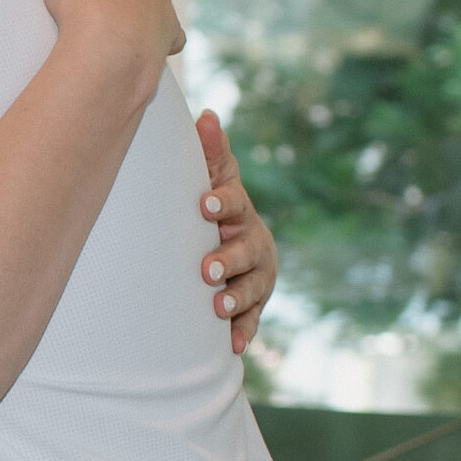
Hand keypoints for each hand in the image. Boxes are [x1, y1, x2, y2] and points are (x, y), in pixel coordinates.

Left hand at [195, 108, 276, 354]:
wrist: (234, 245)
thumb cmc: (215, 208)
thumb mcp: (214, 181)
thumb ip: (210, 153)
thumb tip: (205, 114)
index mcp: (239, 212)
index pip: (234, 204)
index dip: (221, 203)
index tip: (204, 204)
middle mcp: (253, 244)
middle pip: (246, 252)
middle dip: (228, 260)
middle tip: (207, 270)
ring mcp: (256, 277)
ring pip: (251, 289)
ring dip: (236, 299)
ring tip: (217, 308)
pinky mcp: (253, 306)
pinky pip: (251, 321)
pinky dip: (243, 333)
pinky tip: (231, 346)